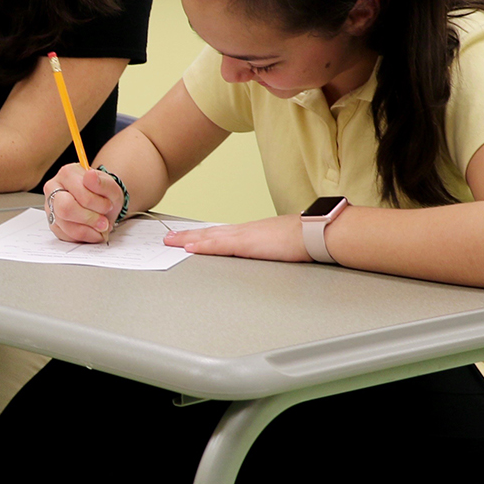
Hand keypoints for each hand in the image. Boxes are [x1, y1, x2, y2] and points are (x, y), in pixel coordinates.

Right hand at [44, 163, 121, 242]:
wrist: (101, 204)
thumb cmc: (103, 193)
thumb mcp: (110, 187)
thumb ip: (102, 182)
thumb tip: (90, 175)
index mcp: (67, 173)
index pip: (81, 195)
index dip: (98, 205)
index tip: (108, 206)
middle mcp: (53, 188)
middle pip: (66, 209)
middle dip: (90, 219)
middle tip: (104, 223)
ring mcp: (50, 207)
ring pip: (66, 226)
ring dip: (89, 230)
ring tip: (100, 227)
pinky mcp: (53, 224)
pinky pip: (66, 236)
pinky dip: (84, 236)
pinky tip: (92, 230)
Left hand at [163, 214, 312, 262]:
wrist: (316, 232)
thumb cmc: (306, 237)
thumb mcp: (282, 242)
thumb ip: (271, 247)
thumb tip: (270, 252)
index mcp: (252, 231)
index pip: (221, 232)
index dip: (202, 234)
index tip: (188, 236)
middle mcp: (244, 230)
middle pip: (209, 232)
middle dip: (187, 235)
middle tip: (167, 237)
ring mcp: (244, 236)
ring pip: (209, 237)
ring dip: (188, 239)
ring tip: (170, 241)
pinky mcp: (247, 245)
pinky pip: (219, 246)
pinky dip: (203, 246)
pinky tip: (189, 248)